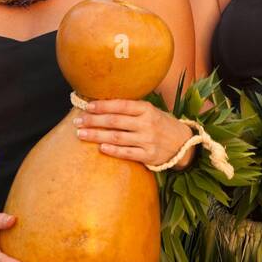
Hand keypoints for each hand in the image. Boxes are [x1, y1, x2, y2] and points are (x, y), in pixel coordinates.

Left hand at [74, 99, 195, 167]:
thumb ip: (131, 108)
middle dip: (93, 121)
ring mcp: (148, 140)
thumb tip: (102, 105)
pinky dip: (113, 150)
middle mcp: (147, 124)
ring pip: (117, 137)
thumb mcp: (150, 111)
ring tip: (81, 134)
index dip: (103, 105)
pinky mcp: (149, 156)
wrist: (183, 143)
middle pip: (115, 121)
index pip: (121, 105)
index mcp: (147, 109)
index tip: (87, 107)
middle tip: (78, 121)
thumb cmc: (161, 124)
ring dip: (96, 135)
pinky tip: (100, 147)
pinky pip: (127, 153)